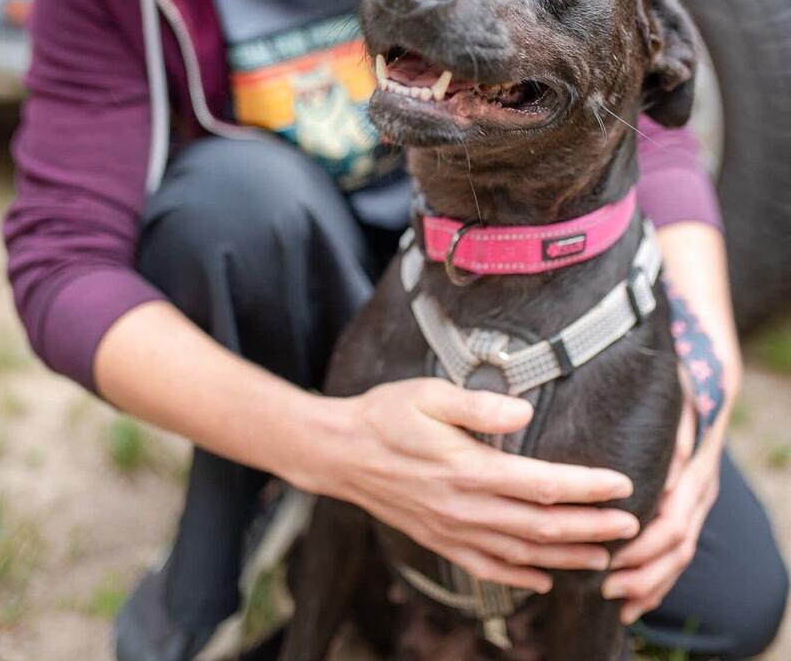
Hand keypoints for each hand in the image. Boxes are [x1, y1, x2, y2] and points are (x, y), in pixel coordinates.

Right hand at [314, 378, 639, 592]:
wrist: (341, 453)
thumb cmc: (386, 415)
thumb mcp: (429, 394)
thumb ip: (479, 405)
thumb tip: (524, 412)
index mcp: (470, 470)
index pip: (544, 486)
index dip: (587, 488)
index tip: (623, 485)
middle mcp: (466, 508)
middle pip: (543, 528)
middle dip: (593, 529)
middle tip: (632, 527)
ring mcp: (453, 531)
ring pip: (523, 555)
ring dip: (568, 558)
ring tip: (604, 557)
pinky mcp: (440, 540)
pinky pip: (488, 569)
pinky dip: (522, 578)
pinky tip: (544, 580)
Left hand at [602, 385, 725, 623]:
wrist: (707, 379)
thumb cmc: (680, 387)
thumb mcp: (675, 404)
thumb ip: (672, 438)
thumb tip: (658, 480)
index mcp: (696, 473)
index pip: (673, 524)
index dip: (643, 547)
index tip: (612, 559)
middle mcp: (700, 493)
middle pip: (678, 549)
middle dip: (643, 574)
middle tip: (605, 588)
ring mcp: (697, 502)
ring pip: (680, 557)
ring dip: (650, 584)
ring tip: (617, 603)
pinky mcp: (688, 506)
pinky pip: (678, 552)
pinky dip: (659, 578)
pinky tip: (636, 599)